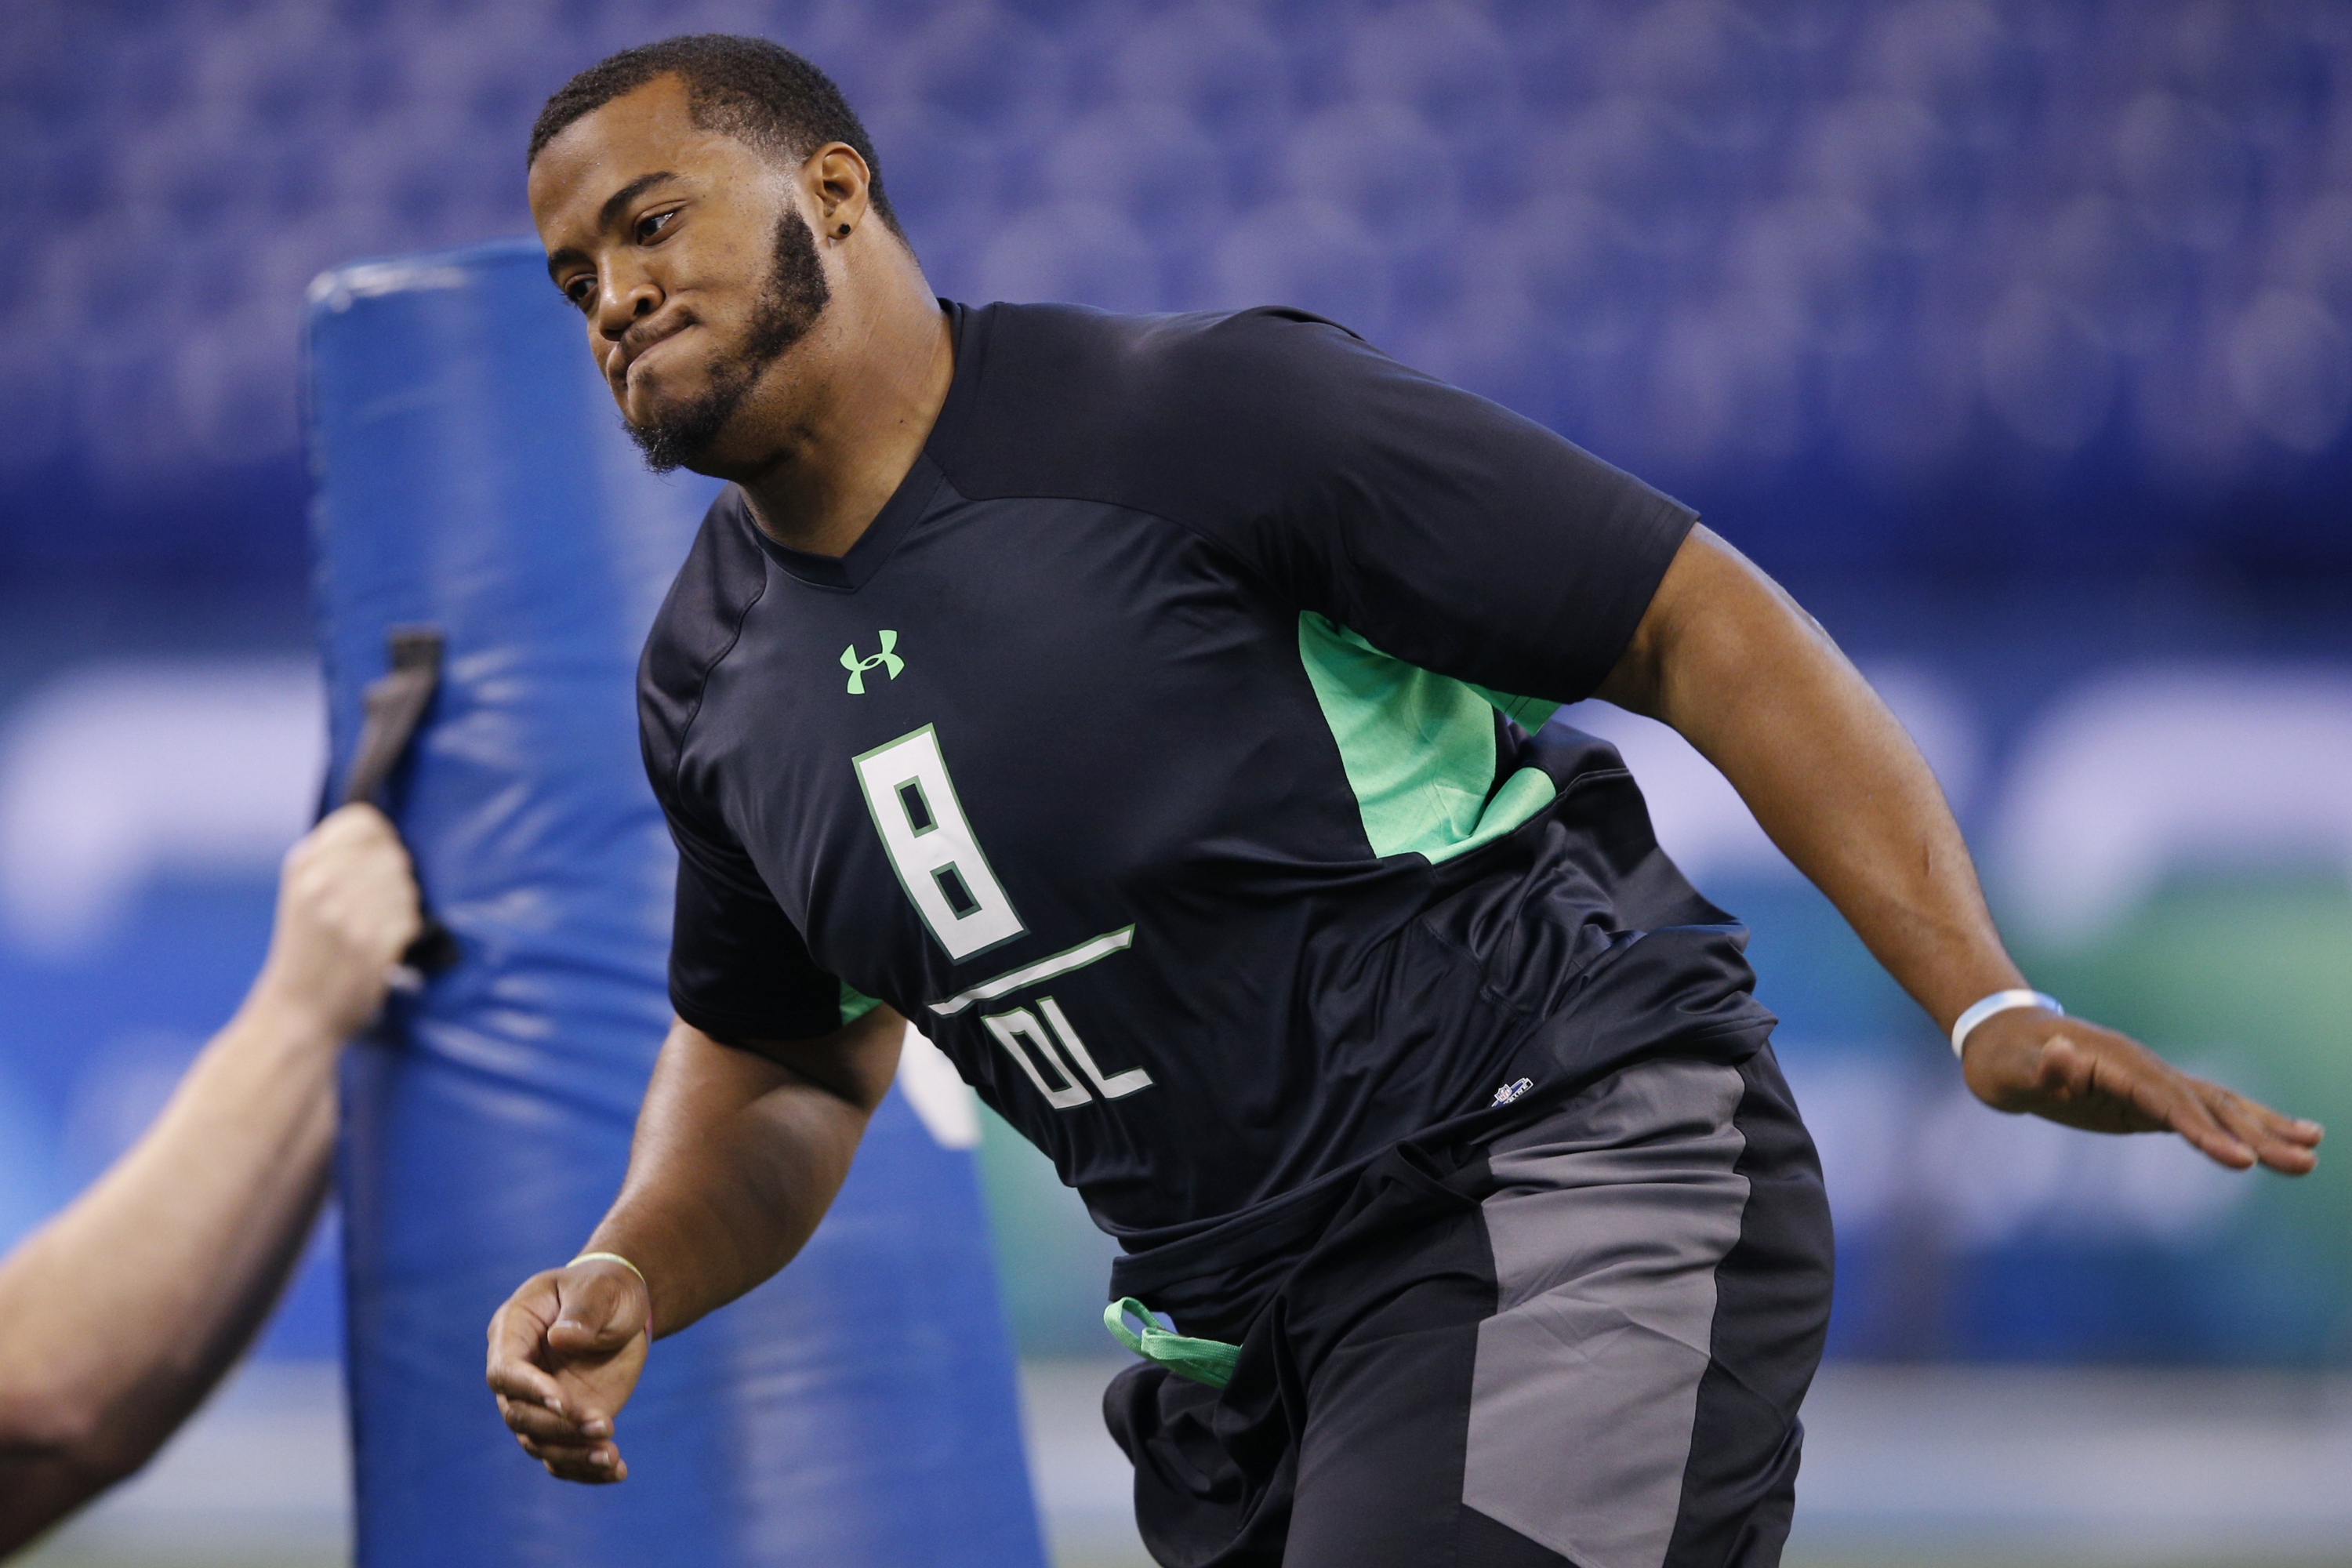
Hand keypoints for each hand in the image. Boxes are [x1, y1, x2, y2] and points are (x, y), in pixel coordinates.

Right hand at [250, 804, 423, 1038]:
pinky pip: (411, 919)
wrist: (296, 1010)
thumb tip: (388, 836)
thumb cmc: (307, 949)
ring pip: (406, 887)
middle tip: (378, 905)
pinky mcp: (370, 942)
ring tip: (376, 925)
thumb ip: (336, 859)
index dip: (382, 839)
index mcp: (302, 864)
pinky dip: (404, 933)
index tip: (378, 861)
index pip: (364, 821)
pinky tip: (383, 945)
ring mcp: (346, 912)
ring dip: (401, 907)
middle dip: (396, 879)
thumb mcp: (303, 891)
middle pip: (393, 854)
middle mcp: (321, 882)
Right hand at [485, 1258, 650, 1482]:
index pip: (506, 1370)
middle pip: (518, 1414)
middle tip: (605, 1425)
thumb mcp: (601, 1288)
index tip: (564, 1402)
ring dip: (573, 1454)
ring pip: (538, 1442)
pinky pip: (563, 1455)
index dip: (530, 1389)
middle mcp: (517, 1372)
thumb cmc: (606, 1288)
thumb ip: (583, 1311)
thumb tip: (561, 1339)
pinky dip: (586, 1469)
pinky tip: (617, 1471)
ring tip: (611, 1457)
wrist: (622, 1306)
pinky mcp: (562, 1422)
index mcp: (513, 1330)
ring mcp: (538, 1402)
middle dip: (558, 1426)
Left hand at [1962, 1009, 2321, 1173]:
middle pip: (2206, 1103)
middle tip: (2304, 1162)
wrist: (2000, 1038)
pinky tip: (2282, 1137)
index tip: (2239, 1161)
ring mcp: (2151, 1080)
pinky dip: (2244, 1124)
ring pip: (2217, 1104)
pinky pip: (2207, 1110)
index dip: (2202, 1131)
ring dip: (2263, 1128)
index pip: (2165, 1102)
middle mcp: (2143, 1068)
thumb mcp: (2007, 1070)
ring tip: (2313, 1150)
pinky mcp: (2151, 1098)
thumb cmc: (2001, 1060)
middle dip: (2254, 1134)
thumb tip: (2065, 1053)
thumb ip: (2039, 1069)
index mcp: (2113, 1064)